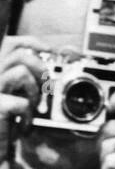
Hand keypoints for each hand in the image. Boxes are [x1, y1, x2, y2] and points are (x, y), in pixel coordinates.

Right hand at [0, 36, 49, 157]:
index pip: (11, 43)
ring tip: (32, 107)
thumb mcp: (20, 96)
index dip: (32, 43)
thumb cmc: (9, 122)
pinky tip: (24, 125)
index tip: (49, 51)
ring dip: (34, 91)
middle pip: (18, 54)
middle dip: (39, 66)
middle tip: (44, 84)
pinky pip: (20, 102)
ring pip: (19, 72)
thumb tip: (51, 66)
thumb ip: (29, 80)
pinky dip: (28, 115)